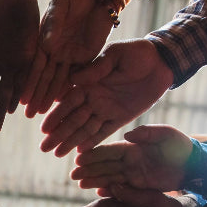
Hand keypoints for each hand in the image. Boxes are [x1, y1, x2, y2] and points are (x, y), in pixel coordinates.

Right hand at [21, 0, 114, 117]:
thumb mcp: (60, 6)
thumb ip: (53, 24)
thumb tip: (46, 45)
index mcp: (44, 40)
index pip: (35, 65)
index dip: (28, 83)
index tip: (21, 99)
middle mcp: (55, 51)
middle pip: (45, 78)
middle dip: (37, 96)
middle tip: (30, 114)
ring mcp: (70, 56)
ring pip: (59, 80)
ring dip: (50, 97)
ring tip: (42, 114)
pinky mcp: (86, 57)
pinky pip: (77, 77)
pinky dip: (69, 89)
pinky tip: (63, 104)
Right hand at [40, 39, 173, 154]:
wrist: (161, 62)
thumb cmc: (136, 53)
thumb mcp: (115, 55)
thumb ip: (96, 68)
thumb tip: (73, 80)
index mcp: (88, 83)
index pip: (68, 102)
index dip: (56, 116)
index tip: (44, 129)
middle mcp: (94, 98)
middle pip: (72, 119)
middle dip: (58, 134)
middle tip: (44, 148)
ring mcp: (106, 109)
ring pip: (85, 129)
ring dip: (70, 141)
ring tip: (56, 154)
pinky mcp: (120, 118)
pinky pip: (103, 132)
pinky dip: (92, 142)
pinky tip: (79, 152)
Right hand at [71, 125, 192, 190]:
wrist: (196, 165)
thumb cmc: (181, 146)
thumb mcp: (166, 134)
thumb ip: (147, 133)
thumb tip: (127, 135)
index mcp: (133, 147)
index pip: (108, 151)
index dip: (94, 154)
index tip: (79, 158)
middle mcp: (130, 161)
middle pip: (104, 165)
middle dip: (88, 169)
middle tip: (73, 174)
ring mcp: (134, 174)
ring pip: (109, 177)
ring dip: (94, 180)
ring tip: (79, 184)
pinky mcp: (140, 186)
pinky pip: (121, 188)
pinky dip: (109, 190)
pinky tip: (97, 192)